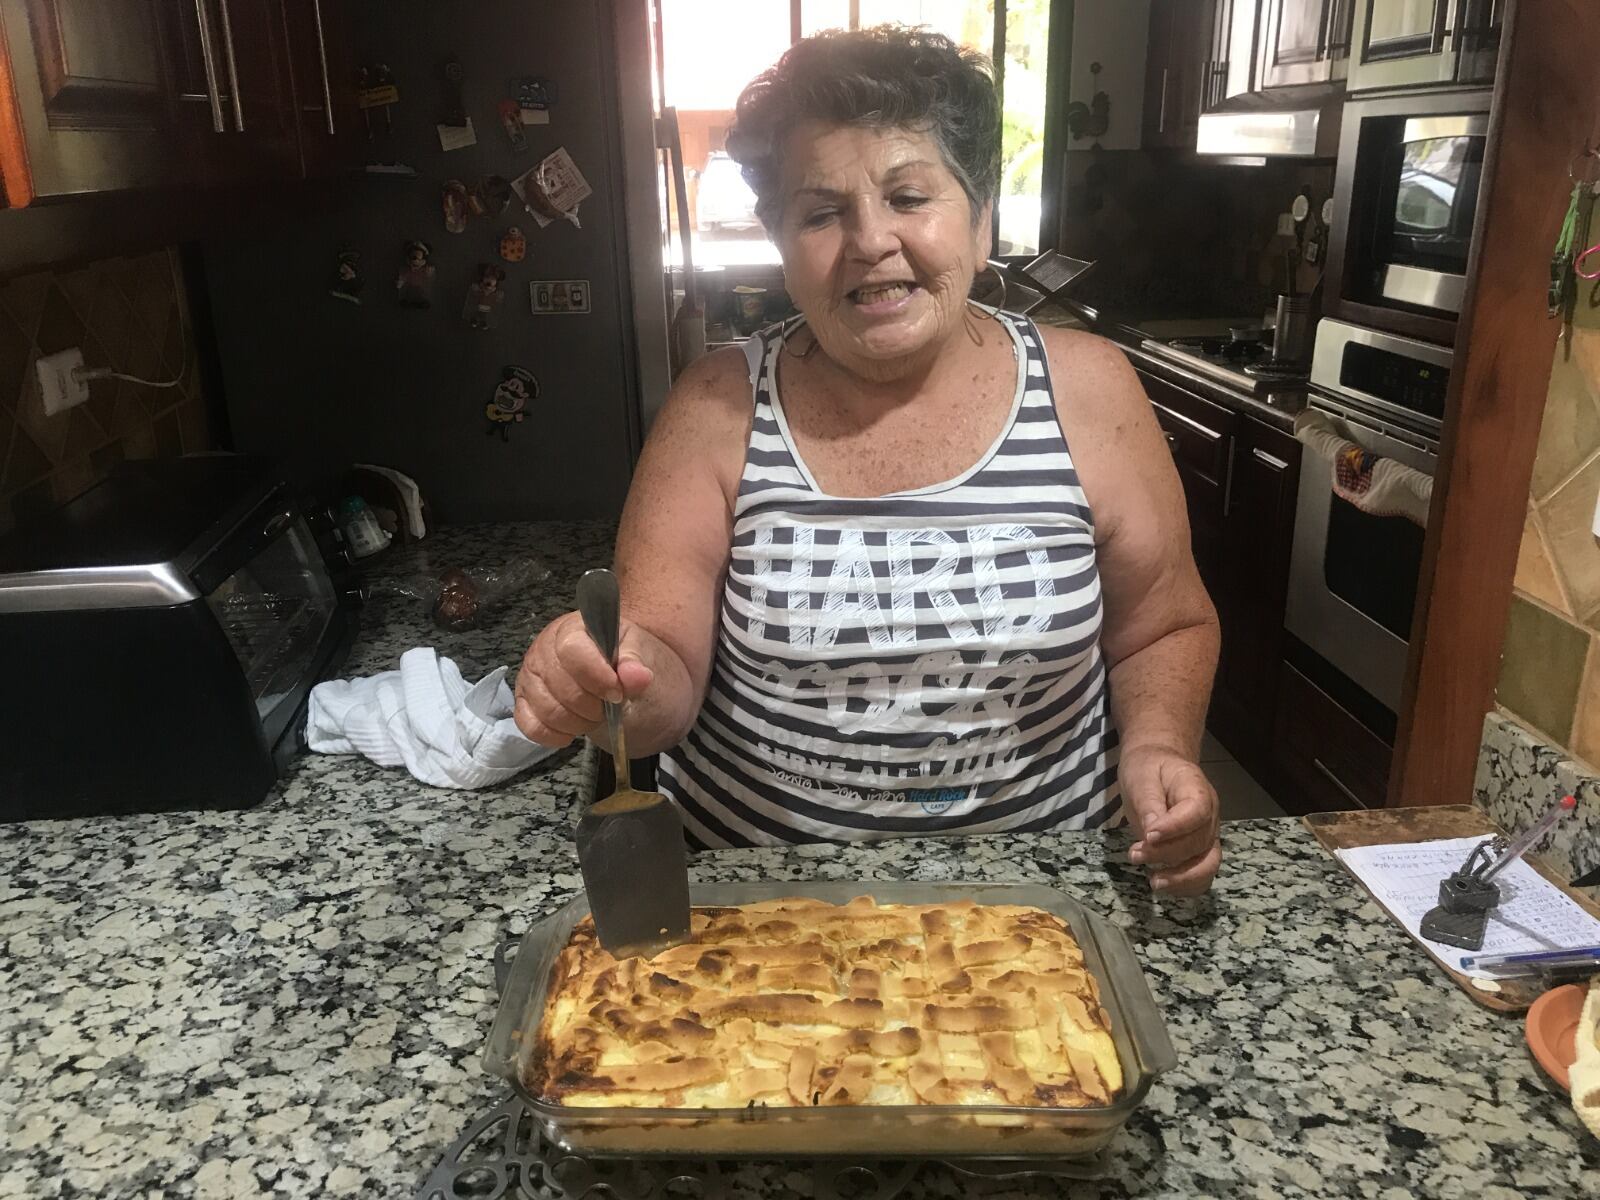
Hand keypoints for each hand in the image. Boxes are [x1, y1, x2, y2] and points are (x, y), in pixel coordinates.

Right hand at [513, 611, 653, 747]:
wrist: (614, 681)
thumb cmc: (622, 662)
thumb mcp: (638, 654)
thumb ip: (635, 663)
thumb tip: (637, 676)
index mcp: (571, 628)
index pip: (571, 649)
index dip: (596, 677)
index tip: (616, 693)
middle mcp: (543, 648)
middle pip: (559, 685)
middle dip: (591, 705)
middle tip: (608, 707)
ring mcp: (530, 676)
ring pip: (547, 710)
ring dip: (577, 723)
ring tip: (594, 716)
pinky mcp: (523, 702)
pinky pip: (531, 727)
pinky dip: (555, 735)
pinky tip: (573, 731)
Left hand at [1120, 743, 1220, 896]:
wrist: (1159, 767)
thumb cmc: (1149, 769)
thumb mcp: (1141, 776)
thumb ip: (1148, 802)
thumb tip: (1150, 833)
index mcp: (1197, 789)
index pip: (1196, 812)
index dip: (1175, 828)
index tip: (1148, 836)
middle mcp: (1210, 816)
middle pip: (1198, 842)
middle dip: (1165, 854)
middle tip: (1135, 854)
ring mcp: (1208, 836)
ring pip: (1207, 865)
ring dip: (1181, 878)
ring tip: (1153, 882)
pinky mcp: (1200, 852)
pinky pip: (1202, 876)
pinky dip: (1186, 887)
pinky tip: (1164, 887)